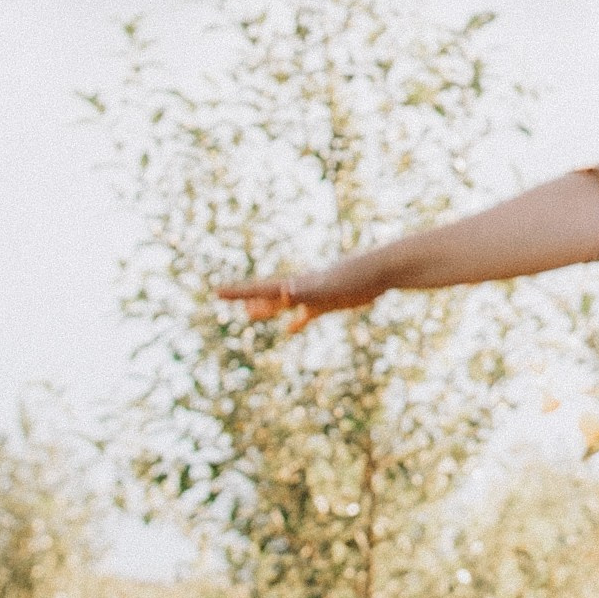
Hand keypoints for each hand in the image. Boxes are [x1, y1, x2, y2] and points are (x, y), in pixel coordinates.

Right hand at [216, 259, 381, 331]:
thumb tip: (283, 294)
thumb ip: (305, 292)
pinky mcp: (331, 301)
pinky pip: (309, 313)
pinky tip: (291, 329)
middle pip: (267, 295)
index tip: (215, 292)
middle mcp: (301, 287)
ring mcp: (315, 294)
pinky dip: (298, 321)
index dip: (237, 292)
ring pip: (285, 304)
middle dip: (246, 298)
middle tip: (223, 298)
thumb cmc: (356, 277)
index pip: (260, 289)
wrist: (383, 268)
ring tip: (250, 314)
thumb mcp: (327, 288)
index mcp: (296, 285)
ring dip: (268, 309)